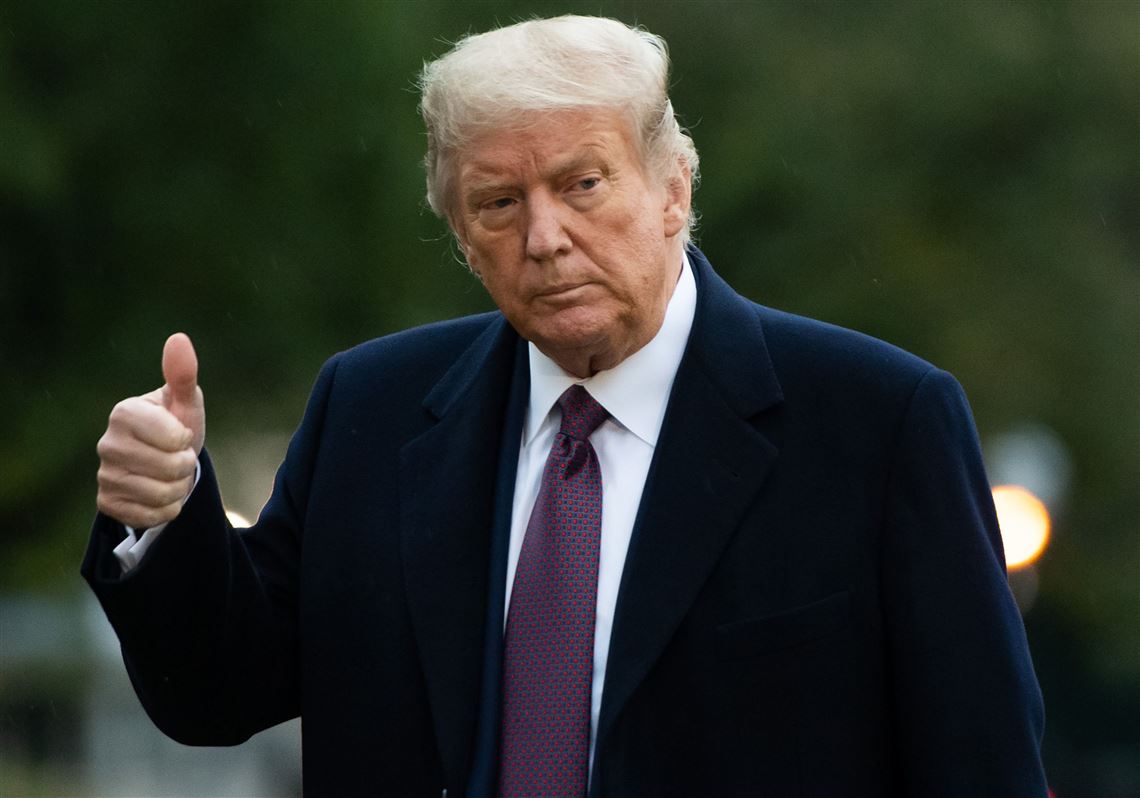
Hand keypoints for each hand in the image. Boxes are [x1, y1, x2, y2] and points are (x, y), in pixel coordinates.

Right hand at [96, 333, 205, 528]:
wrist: (164, 464)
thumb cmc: (176, 426)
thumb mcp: (184, 402)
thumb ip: (182, 374)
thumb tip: (178, 338)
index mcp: (124, 413)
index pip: (173, 437)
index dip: (185, 439)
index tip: (179, 434)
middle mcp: (107, 443)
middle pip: (171, 468)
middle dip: (186, 466)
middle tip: (178, 457)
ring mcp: (104, 475)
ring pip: (163, 494)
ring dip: (178, 489)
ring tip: (171, 476)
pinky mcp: (107, 504)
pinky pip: (151, 516)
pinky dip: (166, 510)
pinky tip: (160, 496)